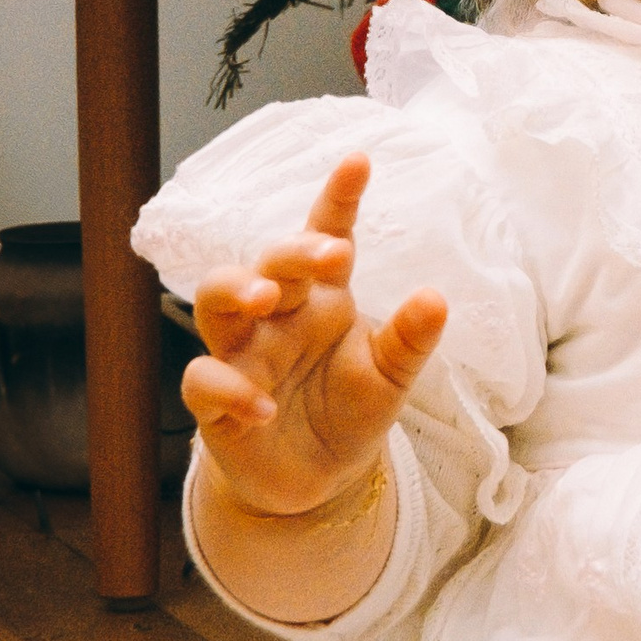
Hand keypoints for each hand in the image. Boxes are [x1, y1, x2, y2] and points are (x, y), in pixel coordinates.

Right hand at [182, 154, 446, 520]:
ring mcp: (242, 355)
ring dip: (235, 292)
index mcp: (324, 299)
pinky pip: (204, 381)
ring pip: (212, 302)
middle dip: (291, 252)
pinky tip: (266, 407)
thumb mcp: (393, 376)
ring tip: (268, 299)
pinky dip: (231, 389)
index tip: (359, 161)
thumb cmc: (352, 410)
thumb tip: (436, 297)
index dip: (338, 199)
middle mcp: (278, 318)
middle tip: (328, 254)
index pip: (326, 237)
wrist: (322, 479)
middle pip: (267, 264)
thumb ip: (411, 339)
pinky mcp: (216, 403)